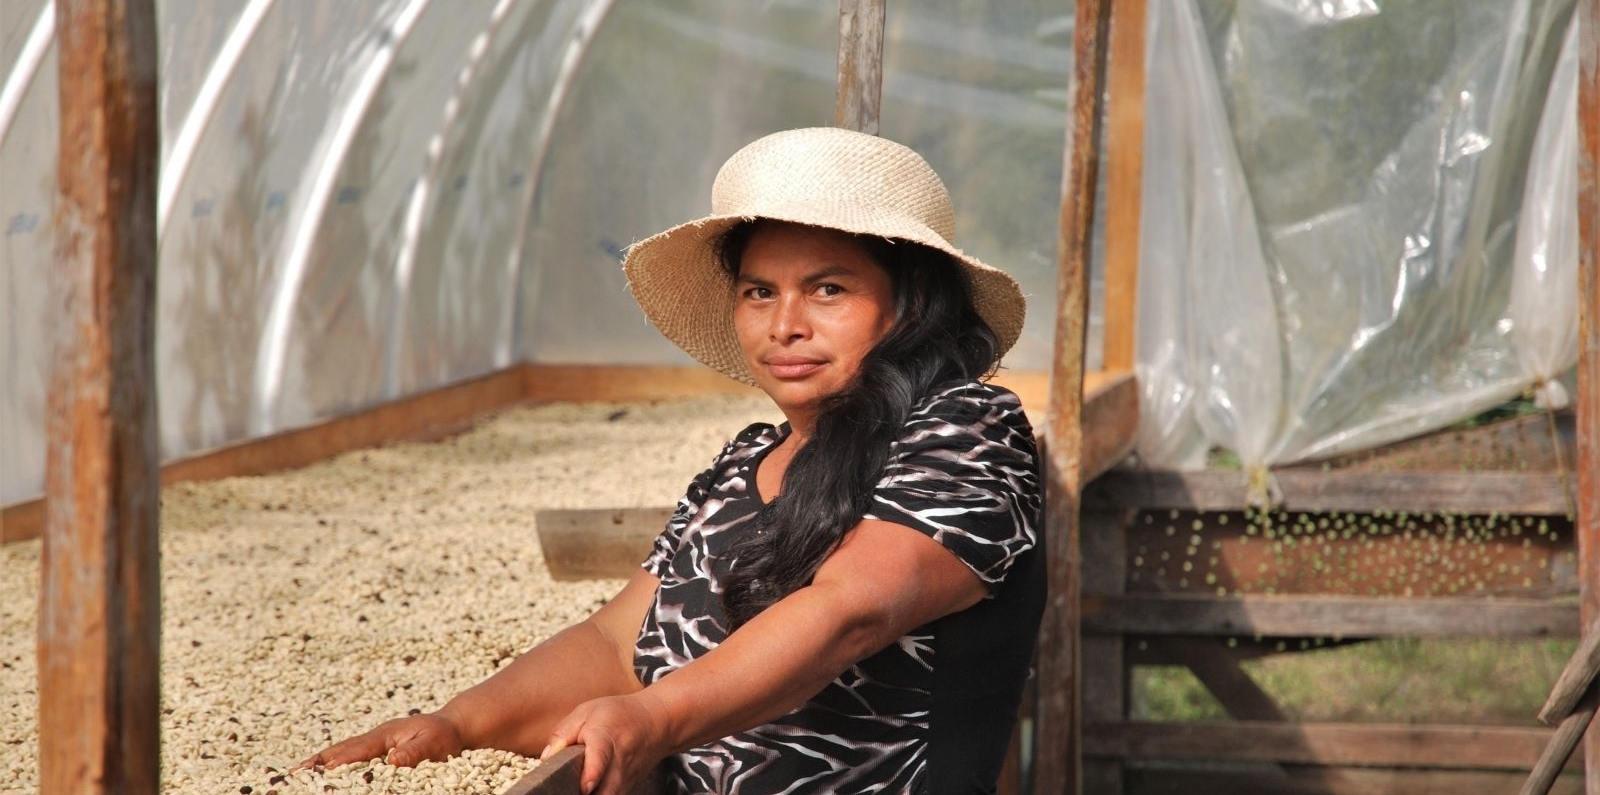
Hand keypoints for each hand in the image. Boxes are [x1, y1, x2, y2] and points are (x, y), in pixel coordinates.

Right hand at [294, 713, 464, 770]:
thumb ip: (414, 752)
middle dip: (317, 761)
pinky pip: (350, 756)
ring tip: (296, 773)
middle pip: (341, 749)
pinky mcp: (376, 749)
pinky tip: (321, 772)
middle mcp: (375, 737)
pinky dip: (332, 762)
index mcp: (386, 734)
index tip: (319, 771)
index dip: (339, 761)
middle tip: (292, 773)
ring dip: (320, 762)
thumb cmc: (444, 736)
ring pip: (341, 752)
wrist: (452, 727)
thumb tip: (392, 761)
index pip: (358, 750)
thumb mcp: (434, 743)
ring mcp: (374, 742)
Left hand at [542, 694, 671, 794]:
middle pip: (608, 787)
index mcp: (606, 735)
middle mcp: (619, 761)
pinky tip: (585, 792)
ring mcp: (626, 778)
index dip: (593, 771)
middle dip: (590, 794)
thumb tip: (545, 758)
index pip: (601, 755)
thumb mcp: (587, 711)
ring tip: (575, 791)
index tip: (586, 786)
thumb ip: (563, 733)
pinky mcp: (627, 788)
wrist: (655, 722)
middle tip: (568, 792)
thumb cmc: (617, 715)